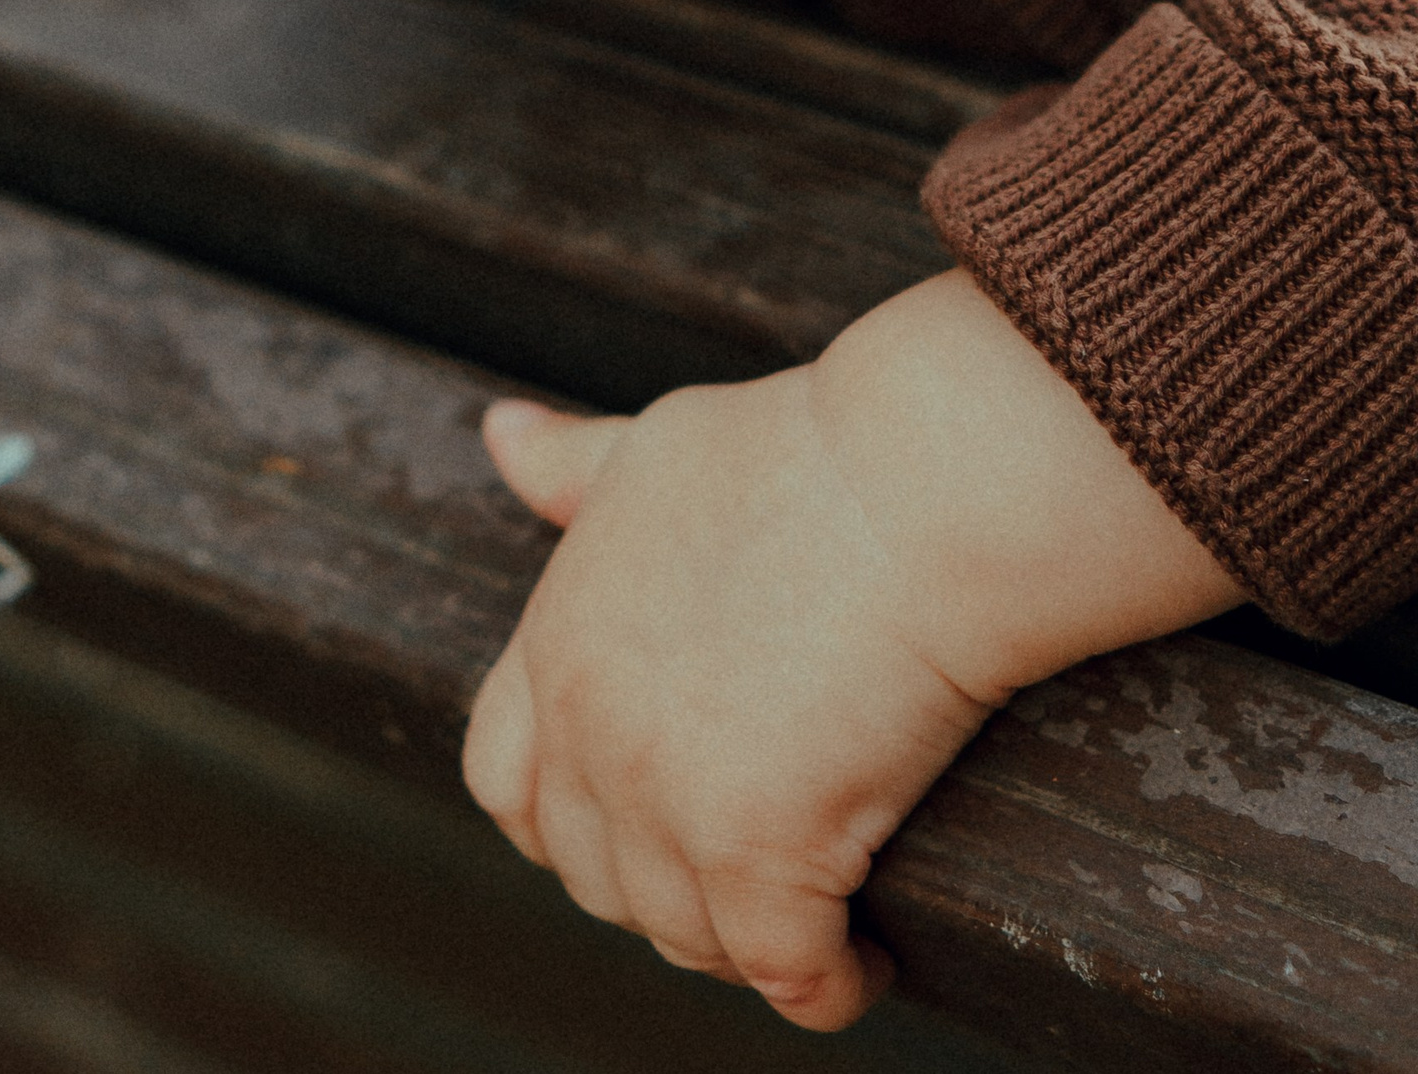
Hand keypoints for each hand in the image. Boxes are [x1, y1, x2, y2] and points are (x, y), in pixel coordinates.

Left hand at [465, 272, 1239, 1028]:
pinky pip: (784, 973)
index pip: (503, 780)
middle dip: (666, 887)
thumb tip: (501, 434)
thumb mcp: (658, 450)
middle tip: (753, 875)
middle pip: (595, 874)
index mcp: (560, 638)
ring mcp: (665, 796)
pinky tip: (869, 959)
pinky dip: (827, 985)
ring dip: (747, 943)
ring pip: (687, 935)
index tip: (646, 821)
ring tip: (816, 917)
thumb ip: (575, 471)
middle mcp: (589, 725)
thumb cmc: (807, 450)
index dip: (567, 815)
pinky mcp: (758, 850)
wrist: (916, 477)